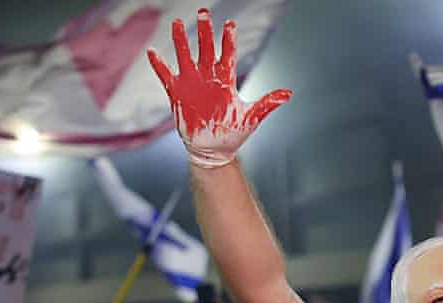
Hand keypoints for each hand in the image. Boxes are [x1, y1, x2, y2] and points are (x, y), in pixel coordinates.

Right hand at [148, 8, 291, 167]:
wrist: (214, 149)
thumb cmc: (234, 133)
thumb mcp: (252, 117)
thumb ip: (268, 103)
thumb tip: (289, 94)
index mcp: (226, 80)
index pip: (228, 54)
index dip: (229, 39)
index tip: (230, 25)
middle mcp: (208, 76)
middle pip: (205, 47)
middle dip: (205, 31)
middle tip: (203, 13)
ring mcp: (192, 83)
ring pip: (185, 55)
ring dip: (181, 40)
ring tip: (177, 23)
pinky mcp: (177, 93)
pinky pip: (166, 75)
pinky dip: (159, 64)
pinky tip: (153, 52)